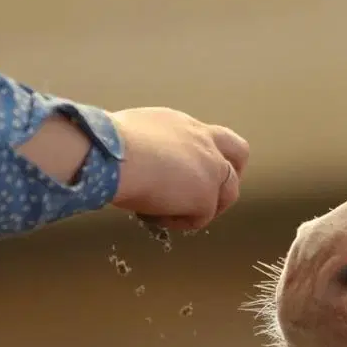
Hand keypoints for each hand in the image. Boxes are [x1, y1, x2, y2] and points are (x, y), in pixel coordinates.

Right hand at [109, 107, 249, 230]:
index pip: (212, 136)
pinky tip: (155, 216)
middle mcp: (204, 141)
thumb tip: (141, 160)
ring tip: (170, 211)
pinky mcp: (206, 196)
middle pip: (239, 154)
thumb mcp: (135, 132)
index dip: (210, 153)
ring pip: (228, 194)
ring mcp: (211, 169)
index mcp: (184, 125)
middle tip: (208, 195)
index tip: (191, 170)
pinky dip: (180, 222)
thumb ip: (152, 144)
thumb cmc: (108, 143)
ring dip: (204, 207)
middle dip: (230, 174)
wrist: (110, 155)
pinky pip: (201, 218)